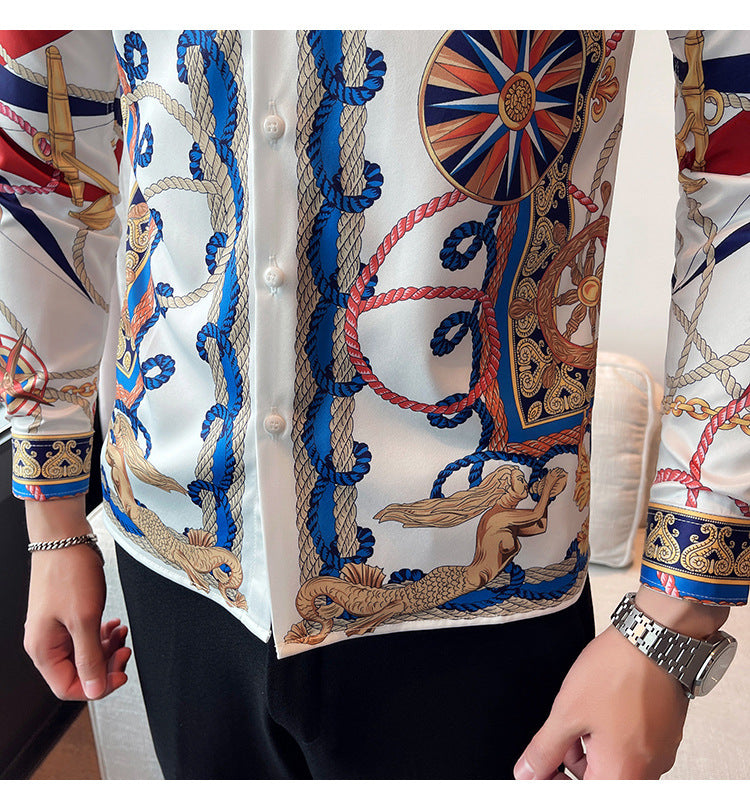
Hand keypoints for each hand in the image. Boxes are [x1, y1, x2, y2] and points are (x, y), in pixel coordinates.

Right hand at [23, 495, 130, 700]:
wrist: (65, 538)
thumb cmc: (69, 572)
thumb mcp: (84, 619)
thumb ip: (89, 657)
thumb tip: (93, 690)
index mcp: (44, 650)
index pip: (68, 687)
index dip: (97, 686)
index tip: (120, 674)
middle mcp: (47, 643)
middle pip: (79, 672)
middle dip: (106, 664)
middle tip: (125, 650)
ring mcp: (57, 629)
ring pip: (86, 654)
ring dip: (107, 648)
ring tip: (122, 633)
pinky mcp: (68, 615)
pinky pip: (86, 636)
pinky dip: (103, 634)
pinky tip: (114, 625)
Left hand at [514, 624, 687, 778]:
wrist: (653, 639)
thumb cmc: (616, 673)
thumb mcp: (567, 712)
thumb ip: (545, 750)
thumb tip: (528, 774)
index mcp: (622, 775)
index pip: (583, 796)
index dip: (555, 782)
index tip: (540, 769)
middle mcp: (647, 771)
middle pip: (600, 782)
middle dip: (572, 762)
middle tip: (558, 735)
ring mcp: (659, 752)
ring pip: (614, 764)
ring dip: (589, 748)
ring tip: (578, 714)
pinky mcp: (664, 734)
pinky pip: (631, 748)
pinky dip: (610, 736)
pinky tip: (599, 709)